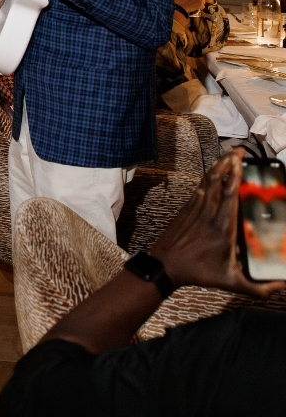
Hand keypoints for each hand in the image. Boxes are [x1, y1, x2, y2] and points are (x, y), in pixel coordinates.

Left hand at [151, 148, 285, 297]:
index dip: (234, 177)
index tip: (240, 162)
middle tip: (238, 150)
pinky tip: (213, 171)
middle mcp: (208, 215)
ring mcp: (195, 211)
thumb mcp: (232, 283)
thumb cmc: (198, 274)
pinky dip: (207, 179)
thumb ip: (259, 288)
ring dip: (217, 167)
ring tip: (228, 154)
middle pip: (218, 183)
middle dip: (228, 164)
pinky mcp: (185, 211)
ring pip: (207, 183)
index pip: (229, 197)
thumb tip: (282, 287)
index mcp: (222, 229)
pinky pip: (198, 190)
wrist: (165, 267)